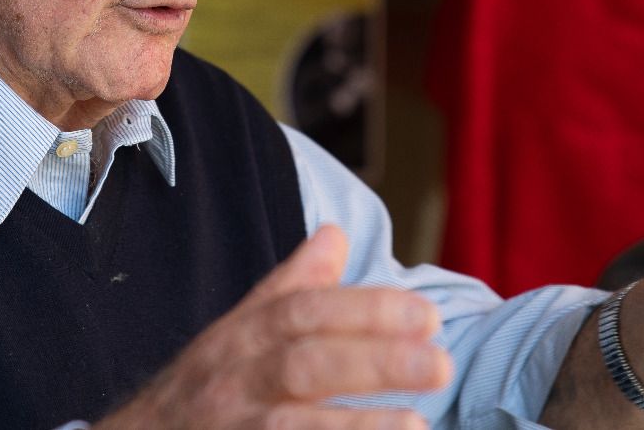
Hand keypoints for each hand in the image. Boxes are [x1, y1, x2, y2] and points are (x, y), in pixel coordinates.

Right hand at [96, 224, 451, 429]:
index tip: (428, 315)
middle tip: (441, 364)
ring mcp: (233, 429)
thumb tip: (335, 233)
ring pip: (289, 425)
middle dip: (373, 361)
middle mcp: (234, 383)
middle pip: (303, 364)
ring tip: (418, 424)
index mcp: (242, 339)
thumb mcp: (238, 331)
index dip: (365, 310)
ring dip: (355, 424)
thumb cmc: (202, 390)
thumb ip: (290, 287)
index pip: (304, 313)